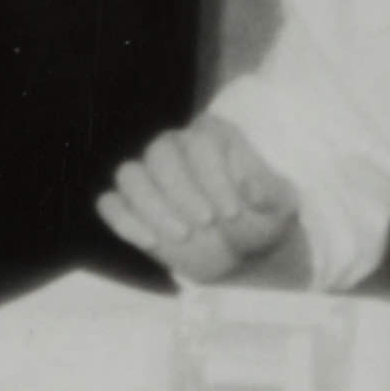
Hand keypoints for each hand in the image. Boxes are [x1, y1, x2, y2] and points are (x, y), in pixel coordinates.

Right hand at [97, 109, 307, 286]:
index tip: (230, 213)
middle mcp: (176, 148)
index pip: (200, 143)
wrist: (242, 254)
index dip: (212, 177)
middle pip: (159, 154)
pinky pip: (110, 203)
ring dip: (150, 206)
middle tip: (203, 225)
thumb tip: (249, 183)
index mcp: (212, 136)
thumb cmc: (261, 220)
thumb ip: (268, 193)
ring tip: (180, 236)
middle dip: (179, 192)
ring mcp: (151, 178)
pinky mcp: (132, 208)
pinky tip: (150, 242)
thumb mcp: (279, 208)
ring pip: (129, 174)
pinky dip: (122, 220)